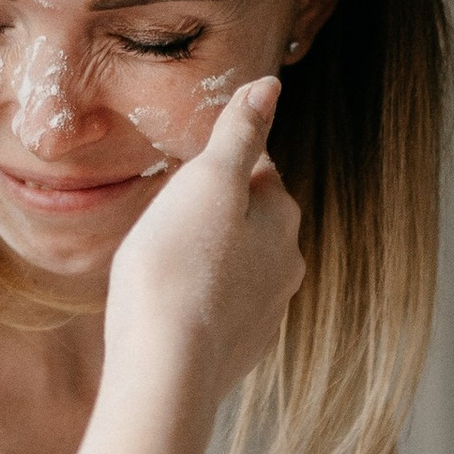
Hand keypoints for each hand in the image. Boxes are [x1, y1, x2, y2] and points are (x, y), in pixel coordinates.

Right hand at [103, 75, 300, 411]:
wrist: (167, 367)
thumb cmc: (178, 266)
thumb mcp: (207, 181)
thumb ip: (240, 132)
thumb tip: (269, 86)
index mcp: (281, 216)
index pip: (257, 170)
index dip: (217, 167)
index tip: (185, 176)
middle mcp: (287, 264)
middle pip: (250, 221)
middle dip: (216, 215)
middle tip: (169, 219)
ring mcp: (267, 311)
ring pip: (237, 267)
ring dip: (209, 260)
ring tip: (165, 264)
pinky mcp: (241, 350)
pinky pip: (222, 311)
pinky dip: (202, 303)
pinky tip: (170, 308)